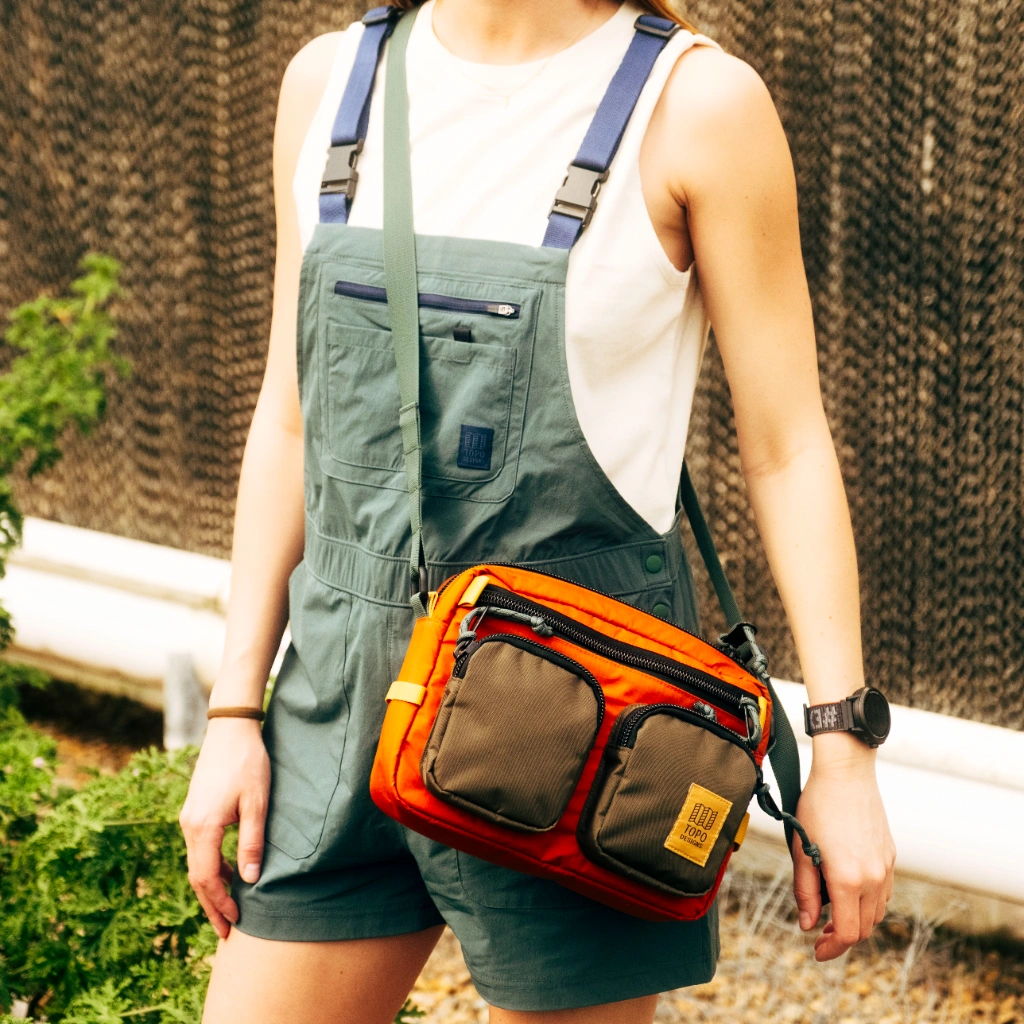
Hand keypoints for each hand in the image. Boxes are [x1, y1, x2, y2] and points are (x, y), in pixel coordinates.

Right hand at [178, 719, 270, 938]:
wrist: (230, 729)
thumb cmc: (248, 763)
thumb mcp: (257, 802)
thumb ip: (251, 841)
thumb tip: (250, 880)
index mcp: (203, 827)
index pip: (206, 879)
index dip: (219, 903)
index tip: (234, 922)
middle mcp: (190, 826)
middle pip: (196, 876)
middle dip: (211, 905)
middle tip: (227, 930)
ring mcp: (189, 817)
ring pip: (196, 863)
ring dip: (210, 888)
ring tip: (227, 908)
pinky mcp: (194, 810)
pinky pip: (198, 849)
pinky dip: (209, 868)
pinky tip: (226, 874)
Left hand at [790, 742, 895, 960]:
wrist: (846, 772)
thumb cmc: (817, 805)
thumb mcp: (801, 848)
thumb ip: (805, 891)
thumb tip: (808, 924)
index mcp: (848, 878)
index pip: (848, 933)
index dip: (832, 948)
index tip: (817, 950)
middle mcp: (873, 877)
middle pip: (864, 927)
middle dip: (842, 935)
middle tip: (819, 929)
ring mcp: (885, 867)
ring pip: (876, 912)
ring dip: (855, 918)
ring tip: (829, 907)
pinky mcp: (890, 855)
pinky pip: (882, 891)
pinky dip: (866, 900)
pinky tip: (846, 887)